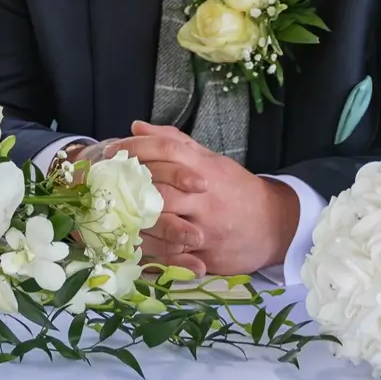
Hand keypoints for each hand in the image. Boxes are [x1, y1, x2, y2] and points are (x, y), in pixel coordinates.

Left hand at [102, 121, 298, 277]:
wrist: (275, 223)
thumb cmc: (235, 189)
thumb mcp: (209, 159)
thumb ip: (174, 142)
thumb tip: (137, 127)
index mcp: (205, 167)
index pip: (166, 150)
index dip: (135, 149)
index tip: (111, 150)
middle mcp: (205, 195)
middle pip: (159, 186)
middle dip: (128, 186)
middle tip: (105, 184)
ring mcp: (206, 225)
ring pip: (162, 221)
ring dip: (135, 218)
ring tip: (113, 213)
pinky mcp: (206, 252)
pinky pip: (172, 252)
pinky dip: (150, 247)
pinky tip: (132, 241)